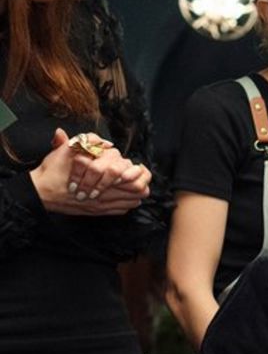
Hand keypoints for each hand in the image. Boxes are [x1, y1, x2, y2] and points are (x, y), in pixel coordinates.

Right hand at [29, 129, 143, 215]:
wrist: (41, 192)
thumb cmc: (54, 170)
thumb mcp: (68, 150)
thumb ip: (87, 142)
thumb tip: (105, 142)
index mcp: (99, 173)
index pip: (129, 172)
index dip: (135, 169)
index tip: (136, 166)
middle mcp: (103, 190)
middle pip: (137, 187)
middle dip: (141, 181)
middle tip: (139, 176)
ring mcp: (102, 203)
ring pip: (132, 200)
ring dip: (136, 193)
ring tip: (136, 186)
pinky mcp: (98, 211)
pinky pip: (122, 210)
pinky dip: (128, 203)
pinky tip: (126, 198)